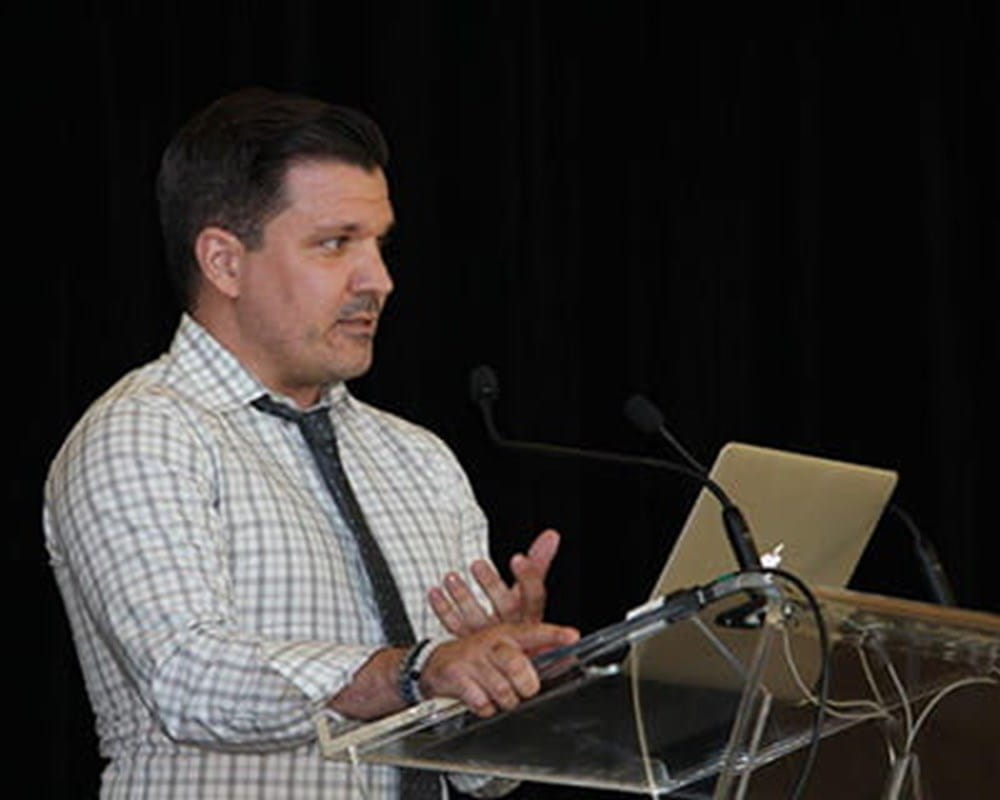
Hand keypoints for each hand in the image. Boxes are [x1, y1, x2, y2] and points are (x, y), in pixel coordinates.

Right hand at [419, 622, 578, 716]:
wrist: (436, 663)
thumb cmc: (478, 656)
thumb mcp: (505, 647)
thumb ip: (534, 650)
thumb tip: (564, 654)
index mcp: (507, 634)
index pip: (535, 632)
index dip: (554, 634)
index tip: (573, 636)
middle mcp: (491, 642)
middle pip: (518, 666)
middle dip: (525, 686)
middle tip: (523, 689)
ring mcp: (473, 658)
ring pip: (502, 690)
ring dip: (504, 700)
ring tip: (499, 694)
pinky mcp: (457, 674)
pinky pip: (482, 702)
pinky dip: (485, 707)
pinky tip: (481, 697)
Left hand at [428, 529, 559, 636]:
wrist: (507, 656)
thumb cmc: (519, 613)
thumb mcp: (530, 588)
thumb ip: (540, 561)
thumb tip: (552, 534)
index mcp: (531, 615)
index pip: (534, 596)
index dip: (527, 577)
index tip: (518, 557)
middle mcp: (512, 628)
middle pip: (505, 608)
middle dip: (491, 584)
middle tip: (477, 563)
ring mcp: (490, 640)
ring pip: (477, 620)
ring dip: (463, 597)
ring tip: (450, 577)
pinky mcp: (471, 646)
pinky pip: (455, 629)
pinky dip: (444, 610)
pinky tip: (435, 593)